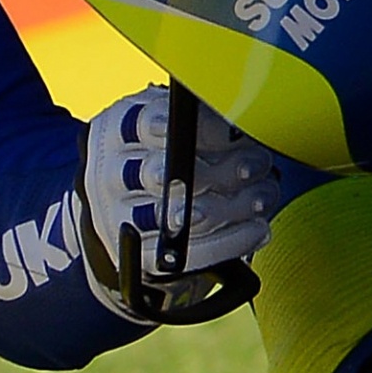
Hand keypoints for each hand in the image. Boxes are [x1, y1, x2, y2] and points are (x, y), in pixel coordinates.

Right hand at [77, 86, 280, 317]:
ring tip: (261, 198)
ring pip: (179, 218)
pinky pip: (190, 255)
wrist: (128, 205)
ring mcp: (121, 219)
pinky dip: (230, 241)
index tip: (230, 129)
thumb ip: (201, 116)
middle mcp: (110, 175)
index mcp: (117, 129)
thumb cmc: (162, 151)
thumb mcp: (170, 122)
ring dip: (229, 207)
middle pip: (161, 173)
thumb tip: (243, 117)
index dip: (194, 127)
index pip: (147, 123)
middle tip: (247, 169)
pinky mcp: (142, 256)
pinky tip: (257, 228)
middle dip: (213, 171)